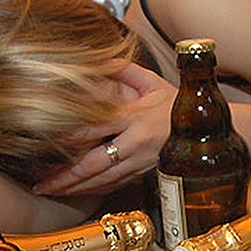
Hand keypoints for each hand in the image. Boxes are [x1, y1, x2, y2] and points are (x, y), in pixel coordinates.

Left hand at [35, 64, 176, 195]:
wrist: (206, 131)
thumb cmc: (180, 106)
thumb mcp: (155, 83)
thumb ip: (126, 70)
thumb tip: (101, 59)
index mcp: (135, 119)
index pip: (95, 129)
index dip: (69, 138)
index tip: (47, 143)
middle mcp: (136, 144)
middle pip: (95, 164)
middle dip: (67, 176)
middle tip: (44, 184)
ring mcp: (141, 162)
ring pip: (104, 180)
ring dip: (78, 188)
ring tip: (56, 191)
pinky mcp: (146, 172)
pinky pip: (117, 185)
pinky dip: (97, 191)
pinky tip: (82, 192)